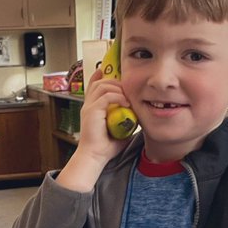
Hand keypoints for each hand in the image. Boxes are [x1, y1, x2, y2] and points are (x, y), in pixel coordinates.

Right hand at [54, 68, 131, 192]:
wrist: (94, 156)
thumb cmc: (105, 146)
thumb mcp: (119, 129)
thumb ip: (126, 120)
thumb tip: (138, 117)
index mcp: (92, 107)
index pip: (94, 85)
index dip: (100, 76)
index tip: (109, 70)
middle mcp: (88, 104)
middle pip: (100, 82)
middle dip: (116, 82)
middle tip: (128, 88)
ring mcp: (89, 107)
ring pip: (103, 86)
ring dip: (118, 89)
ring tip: (128, 98)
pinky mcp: (92, 111)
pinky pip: (106, 96)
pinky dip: (118, 97)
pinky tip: (126, 103)